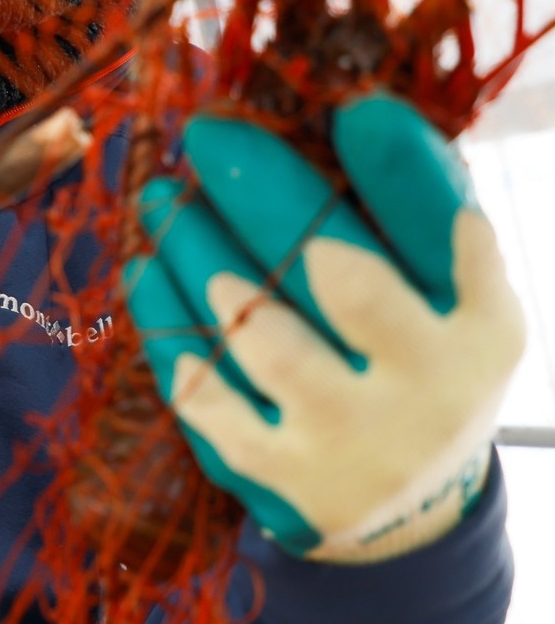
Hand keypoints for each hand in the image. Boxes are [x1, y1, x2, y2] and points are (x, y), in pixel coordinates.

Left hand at [129, 93, 525, 562]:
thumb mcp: (452, 299)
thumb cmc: (414, 359)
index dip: (401, 168)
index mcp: (478, 326)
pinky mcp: (274, 472)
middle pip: (336, 274)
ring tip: (162, 198)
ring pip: (256, 331)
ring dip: (198, 251)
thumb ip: (418, 216)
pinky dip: (166, 320)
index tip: (352, 110)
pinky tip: (146, 267)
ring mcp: (345, 439)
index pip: (442, 232)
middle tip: (208, 135)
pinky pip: (203, 387)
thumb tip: (352, 111)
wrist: (401, 513)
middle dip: (265, 192)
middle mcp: (424, 389)